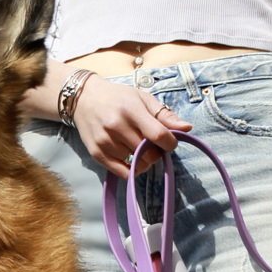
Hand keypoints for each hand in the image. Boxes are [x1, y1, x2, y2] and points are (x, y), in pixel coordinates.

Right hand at [71, 76, 191, 177]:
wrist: (84, 99)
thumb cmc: (118, 98)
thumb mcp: (143, 99)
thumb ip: (165, 115)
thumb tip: (187, 128)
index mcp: (131, 109)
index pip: (159, 135)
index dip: (171, 143)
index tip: (170, 141)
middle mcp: (116, 126)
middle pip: (150, 154)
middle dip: (158, 152)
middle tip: (153, 144)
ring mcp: (105, 141)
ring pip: (138, 164)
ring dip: (145, 160)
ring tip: (139, 146)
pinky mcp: (96, 154)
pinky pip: (123, 173)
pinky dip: (133, 170)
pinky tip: (133, 159)